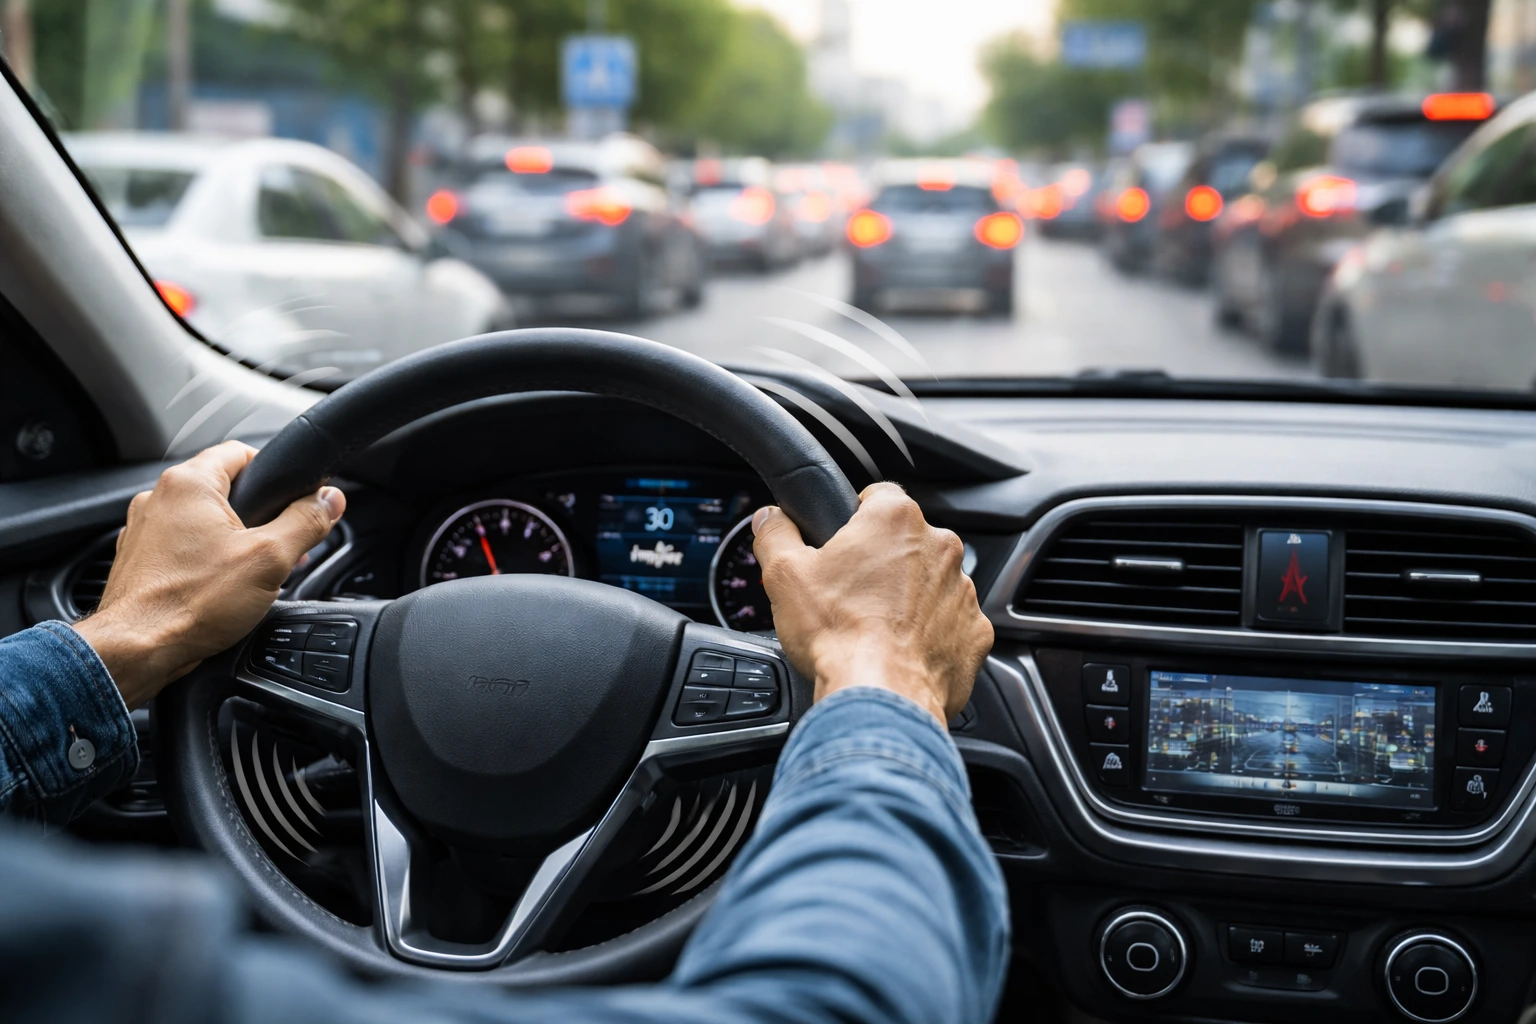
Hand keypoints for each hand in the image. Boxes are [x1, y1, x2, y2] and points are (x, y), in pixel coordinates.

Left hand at [75, 441, 345, 708]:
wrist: (136, 650)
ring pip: (203, 520)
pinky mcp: (138, 559)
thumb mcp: (269, 559)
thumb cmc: (189, 603)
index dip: (276, 473)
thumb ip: (306, 522)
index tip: (296, 498)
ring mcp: (143, 529)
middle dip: (259, 516)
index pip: (242, 452)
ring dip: (233, 540)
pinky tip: (219, 588)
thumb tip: (329, 501)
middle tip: (280, 547)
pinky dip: (205, 560)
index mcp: (189, 484)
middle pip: (225, 489)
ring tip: (252, 573)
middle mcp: (158, 498)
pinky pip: (182, 546)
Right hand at [751, 483, 992, 723]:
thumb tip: (769, 519)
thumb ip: (775, 535)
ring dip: (910, 598)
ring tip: (876, 627)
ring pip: (932, 583)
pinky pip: (951, 624)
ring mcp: (963, 590)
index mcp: (896, 519)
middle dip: (883, 562)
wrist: (882, 696)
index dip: (855, 517)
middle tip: (851, 593)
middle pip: (906, 542)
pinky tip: (902, 650)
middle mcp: (940, 546)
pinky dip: (931, 634)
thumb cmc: (839, 634)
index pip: (878, 496)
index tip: (843, 541)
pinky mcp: (976, 632)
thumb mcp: (784, 575)